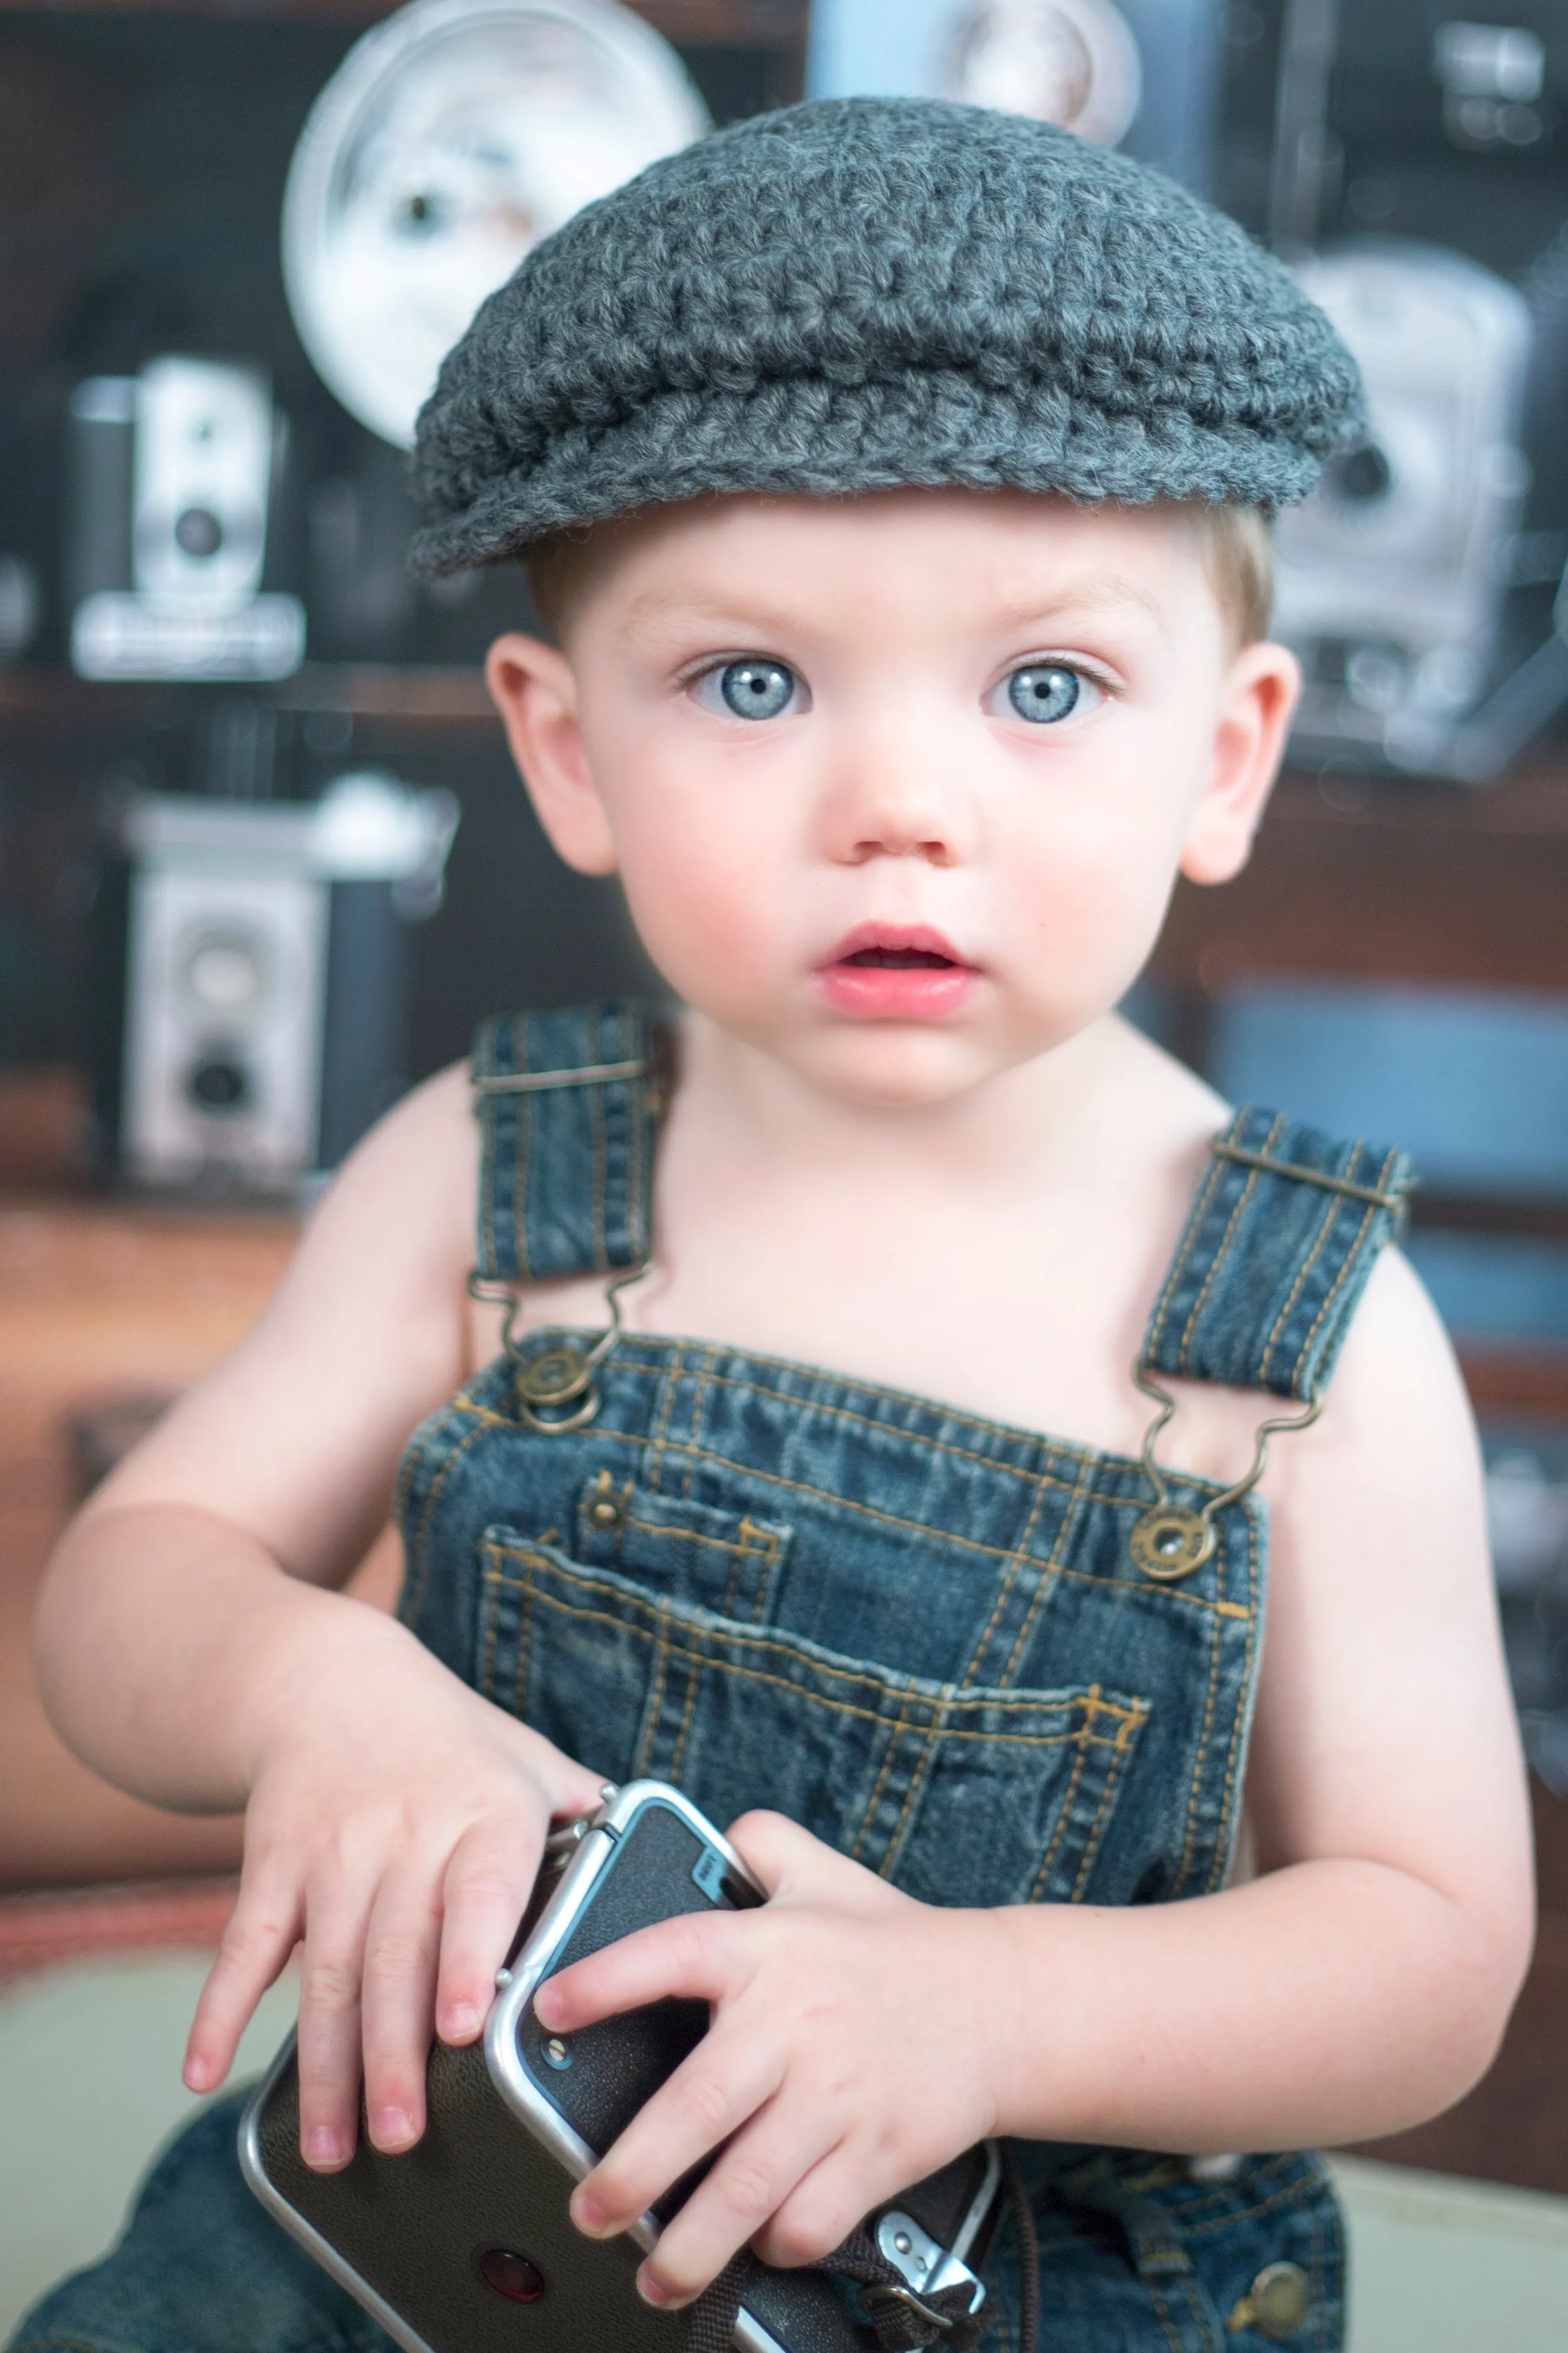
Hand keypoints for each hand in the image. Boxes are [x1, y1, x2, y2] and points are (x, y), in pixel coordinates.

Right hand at [182, 1615, 601, 2168]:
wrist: (329, 1679)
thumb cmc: (453, 1738)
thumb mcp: (529, 1758)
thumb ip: (589, 1820)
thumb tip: (674, 1873)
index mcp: (485, 1813)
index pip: (479, 1891)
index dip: (468, 1959)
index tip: (464, 2028)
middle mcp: (406, 1833)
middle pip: (396, 1955)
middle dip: (393, 2055)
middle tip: (402, 2139)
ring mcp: (332, 1851)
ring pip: (326, 1969)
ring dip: (326, 2064)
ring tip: (335, 2148)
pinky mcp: (271, 1863)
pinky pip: (245, 1944)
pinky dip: (220, 2011)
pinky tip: (207, 2076)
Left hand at [533, 1812, 1009, 2308]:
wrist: (1001, 2001)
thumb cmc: (895, 1941)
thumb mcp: (822, 1875)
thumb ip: (759, 1844)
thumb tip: (707, 1829)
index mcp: (767, 1948)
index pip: (671, 1953)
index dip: (604, 1980)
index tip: (544, 2011)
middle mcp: (794, 2022)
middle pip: (698, 2106)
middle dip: (631, 2171)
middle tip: (587, 2208)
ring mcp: (838, 2094)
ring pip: (750, 2185)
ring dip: (692, 2242)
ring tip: (653, 2274)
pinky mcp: (878, 2151)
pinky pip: (813, 2216)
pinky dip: (777, 2242)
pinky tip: (753, 2246)